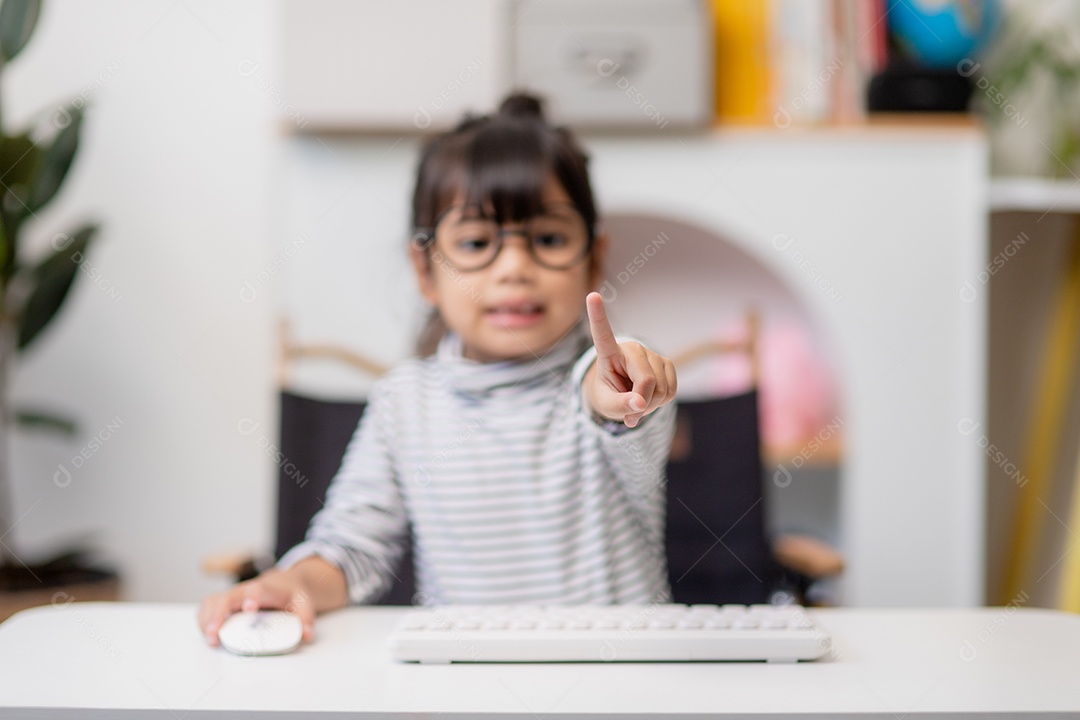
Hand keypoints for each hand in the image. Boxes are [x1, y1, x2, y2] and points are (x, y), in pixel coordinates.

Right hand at [197, 567, 316, 646]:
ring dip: (207, 619)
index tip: (248, 608)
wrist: (284, 582)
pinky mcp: (225, 600)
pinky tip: (205, 632)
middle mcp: (246, 589)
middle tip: (214, 636)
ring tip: (209, 639)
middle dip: (218, 615)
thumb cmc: (291, 593)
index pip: (258, 590)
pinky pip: (208, 606)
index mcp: (267, 589)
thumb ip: (306, 618)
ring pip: (213, 601)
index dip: (253, 597)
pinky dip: (203, 618)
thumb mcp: (304, 603)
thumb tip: (306, 635)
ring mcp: (234, 594)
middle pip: (227, 597)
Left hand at [582, 291, 676, 427]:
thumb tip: (640, 403)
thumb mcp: (606, 405)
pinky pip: (671, 391)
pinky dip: (661, 402)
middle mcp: (632, 349)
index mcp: (609, 353)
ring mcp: (652, 355)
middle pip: (646, 381)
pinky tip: (650, 398)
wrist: (623, 396)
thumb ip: (619, 406)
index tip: (591, 296)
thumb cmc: (608, 396)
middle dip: (641, 404)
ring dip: (650, 405)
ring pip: (661, 390)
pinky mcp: (666, 364)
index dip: (598, 315)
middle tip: (630, 412)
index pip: (602, 333)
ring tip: (638, 401)